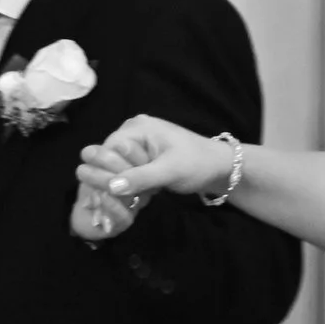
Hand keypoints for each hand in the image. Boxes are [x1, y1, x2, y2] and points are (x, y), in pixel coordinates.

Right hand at [73, 116, 226, 243]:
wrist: (218, 167)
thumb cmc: (197, 164)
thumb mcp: (170, 171)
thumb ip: (140, 177)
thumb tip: (111, 186)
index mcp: (136, 128)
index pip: (106, 150)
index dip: (110, 172)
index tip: (123, 190)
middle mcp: (132, 131)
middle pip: (108, 158)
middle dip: (117, 178)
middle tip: (137, 194)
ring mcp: (136, 144)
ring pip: (115, 167)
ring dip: (125, 184)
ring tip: (143, 195)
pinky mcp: (142, 157)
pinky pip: (126, 171)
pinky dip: (132, 184)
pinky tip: (143, 195)